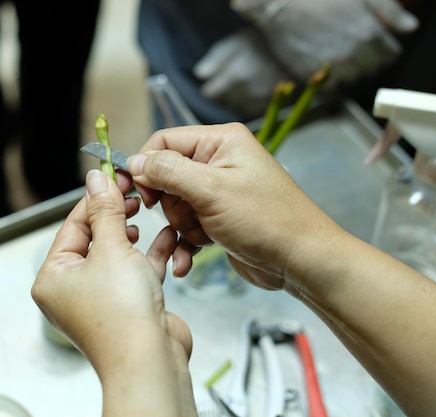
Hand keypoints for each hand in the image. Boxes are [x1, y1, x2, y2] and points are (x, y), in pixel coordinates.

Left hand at [31, 169, 195, 415]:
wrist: (149, 361)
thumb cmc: (121, 314)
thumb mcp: (112, 248)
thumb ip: (105, 211)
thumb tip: (96, 179)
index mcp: (53, 278)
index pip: (73, 226)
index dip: (95, 199)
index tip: (113, 178)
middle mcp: (72, 291)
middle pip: (94, 239)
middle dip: (116, 216)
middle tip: (133, 193)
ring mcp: (101, 300)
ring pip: (117, 255)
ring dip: (134, 234)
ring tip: (146, 212)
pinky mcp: (127, 307)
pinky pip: (136, 272)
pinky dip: (150, 255)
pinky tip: (166, 235)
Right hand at [127, 123, 343, 290]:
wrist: (301, 261)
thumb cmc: (265, 219)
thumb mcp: (212, 190)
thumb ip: (168, 171)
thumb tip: (134, 161)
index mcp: (220, 141)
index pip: (164, 141)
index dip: (146, 165)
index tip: (136, 192)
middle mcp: (218, 162)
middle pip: (166, 176)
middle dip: (170, 204)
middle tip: (187, 218)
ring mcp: (219, 192)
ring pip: (174, 205)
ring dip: (181, 227)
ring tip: (202, 237)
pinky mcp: (219, 218)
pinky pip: (187, 226)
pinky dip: (185, 243)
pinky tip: (186, 261)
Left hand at [193, 27, 289, 116]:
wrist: (292, 47)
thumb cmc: (259, 42)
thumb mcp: (235, 43)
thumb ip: (216, 59)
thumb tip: (200, 75)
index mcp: (235, 74)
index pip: (211, 93)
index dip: (210, 89)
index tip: (212, 86)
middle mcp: (247, 90)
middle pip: (223, 101)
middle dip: (222, 95)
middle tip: (229, 84)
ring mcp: (259, 99)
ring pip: (236, 107)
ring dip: (234, 101)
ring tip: (240, 88)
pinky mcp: (270, 104)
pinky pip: (250, 110)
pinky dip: (247, 104)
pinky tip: (250, 93)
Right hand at [230, 0, 418, 88]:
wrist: (278, 5)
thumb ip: (389, 10)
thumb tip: (410, 27)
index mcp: (369, 33)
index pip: (390, 55)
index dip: (384, 47)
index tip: (375, 42)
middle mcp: (351, 54)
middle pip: (371, 70)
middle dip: (368, 59)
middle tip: (355, 45)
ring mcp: (329, 66)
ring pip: (351, 79)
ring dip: (349, 70)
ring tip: (338, 53)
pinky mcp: (309, 73)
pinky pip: (328, 84)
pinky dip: (329, 77)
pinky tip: (324, 61)